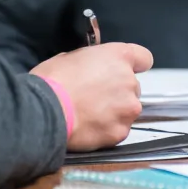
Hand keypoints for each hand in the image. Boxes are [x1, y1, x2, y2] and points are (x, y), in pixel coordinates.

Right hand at [31, 42, 152, 151]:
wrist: (44, 112)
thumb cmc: (52, 80)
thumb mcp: (71, 57)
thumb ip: (92, 62)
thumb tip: (92, 68)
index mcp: (119, 57)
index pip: (144, 58)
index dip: (135, 65)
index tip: (125, 71)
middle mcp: (130, 82)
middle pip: (133, 87)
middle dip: (118, 93)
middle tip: (94, 97)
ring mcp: (128, 109)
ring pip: (128, 110)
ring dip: (114, 112)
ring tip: (89, 115)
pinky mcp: (120, 132)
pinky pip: (118, 130)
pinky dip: (107, 130)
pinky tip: (88, 128)